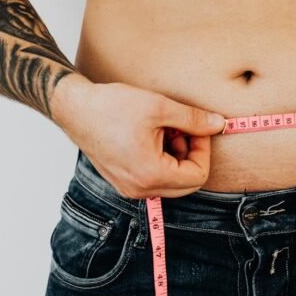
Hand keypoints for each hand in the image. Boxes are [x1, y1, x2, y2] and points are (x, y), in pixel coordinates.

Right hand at [49, 77, 226, 197]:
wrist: (76, 109)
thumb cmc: (113, 107)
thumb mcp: (160, 107)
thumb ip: (193, 120)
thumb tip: (219, 125)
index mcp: (151, 175)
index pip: (198, 176)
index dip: (203, 150)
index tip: (196, 127)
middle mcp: (140, 189)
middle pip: (187, 183)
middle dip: (191, 154)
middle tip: (182, 128)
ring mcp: (130, 188)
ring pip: (171, 181)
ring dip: (177, 156)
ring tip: (165, 128)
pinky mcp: (123, 181)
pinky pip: (155, 178)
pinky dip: (162, 159)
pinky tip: (153, 135)